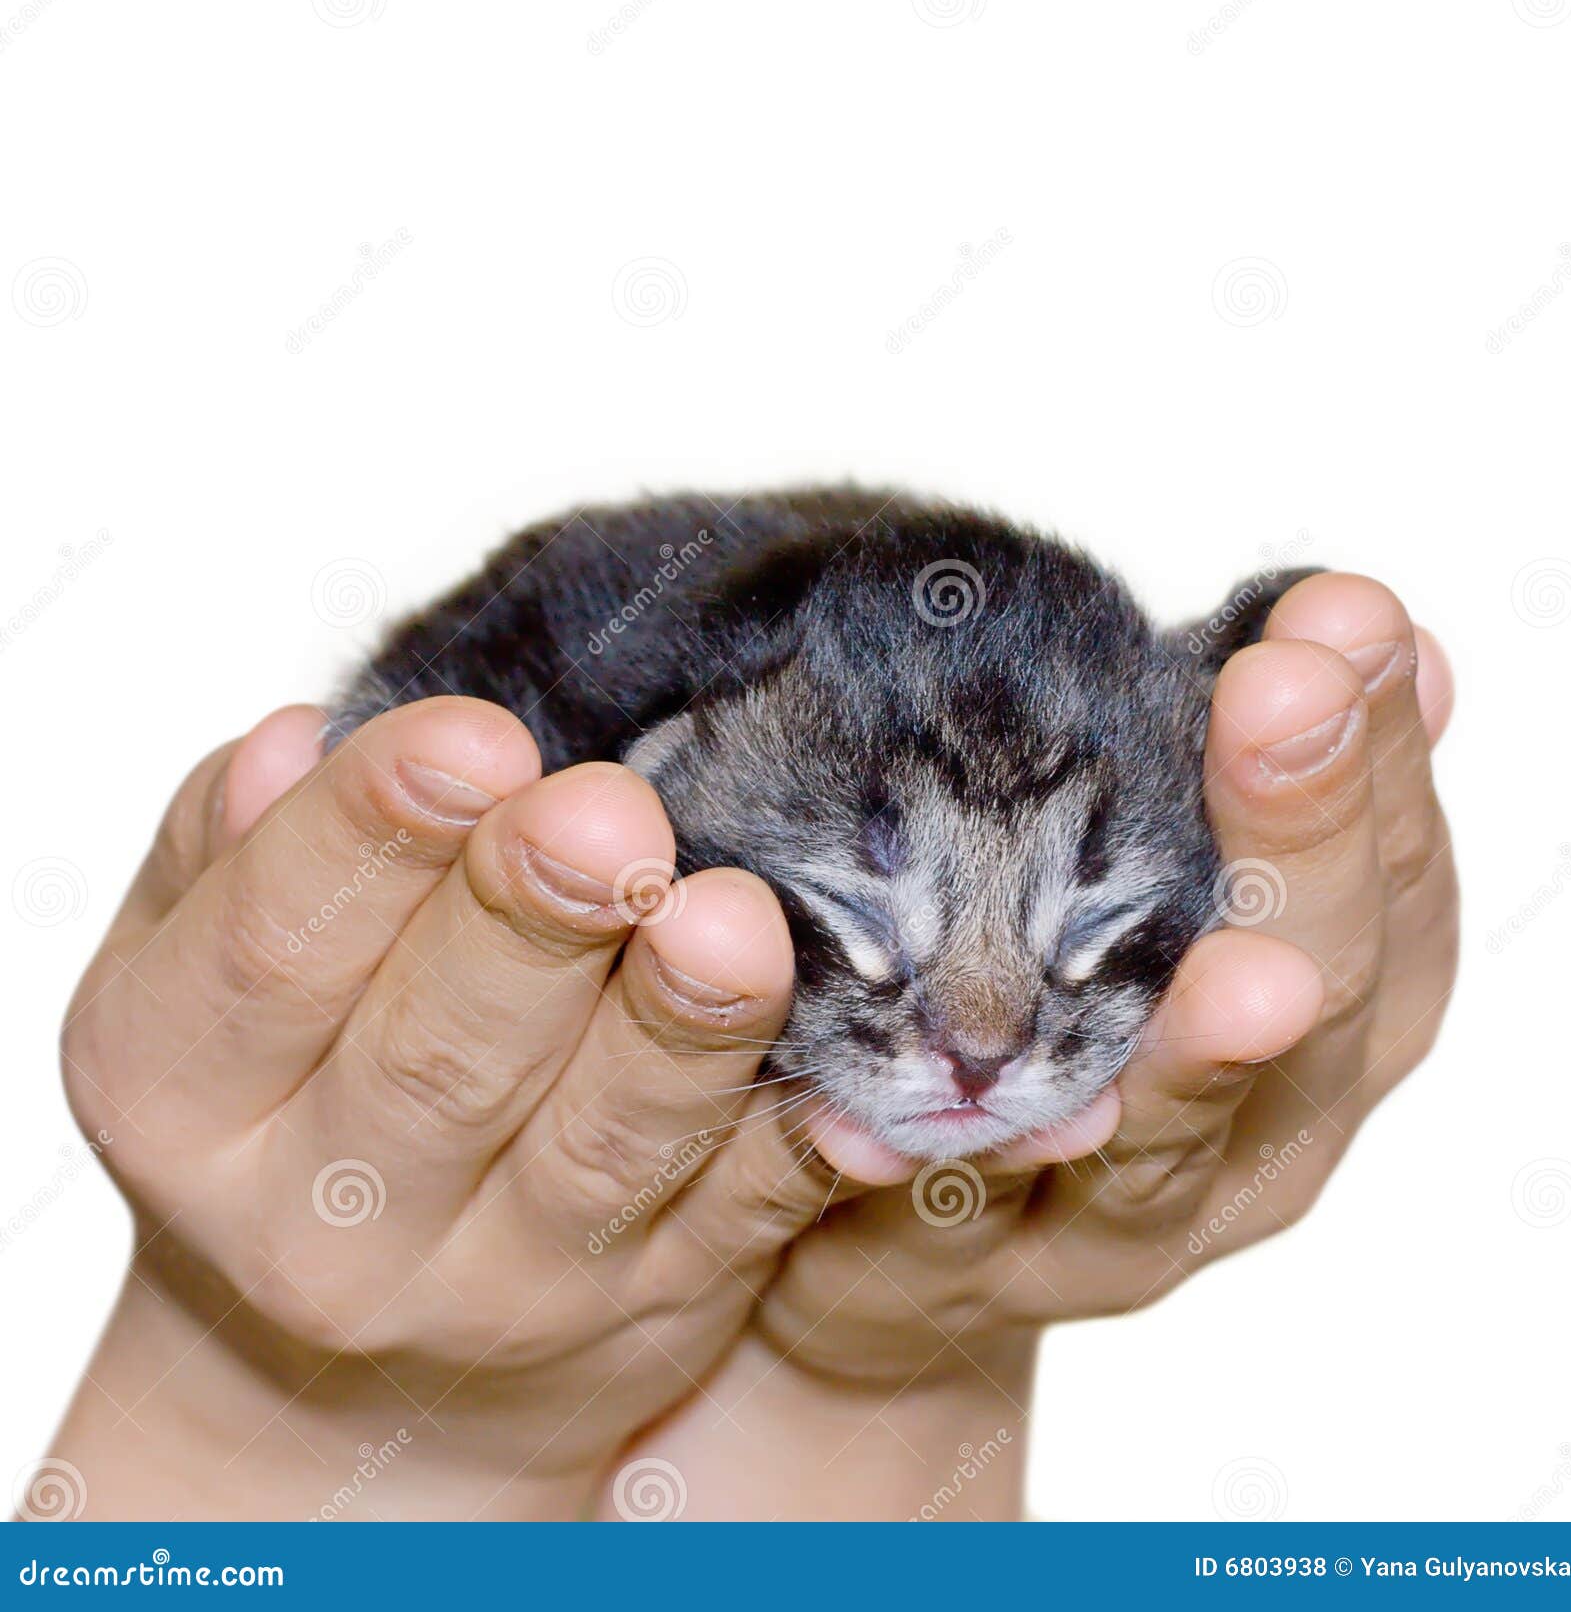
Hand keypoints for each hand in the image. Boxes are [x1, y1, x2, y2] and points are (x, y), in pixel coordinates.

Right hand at [51, 697, 812, 1518]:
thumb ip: (238, 855)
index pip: (271, 955)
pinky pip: (734, 1227)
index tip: (473, 733)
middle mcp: (326, 1219)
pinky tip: (859, 1096)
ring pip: (598, 1151)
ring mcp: (496, 1285)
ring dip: (677, 1031)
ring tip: (731, 921)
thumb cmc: (282, 1082)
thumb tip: (289, 739)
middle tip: (605, 815)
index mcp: (185, 1094)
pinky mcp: (644, 1310)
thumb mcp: (198, 963)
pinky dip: (801, 1154)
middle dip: (532, 925)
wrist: (335, 1363)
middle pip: (439, 1060)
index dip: (366, 838)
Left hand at [612, 573, 1456, 1517]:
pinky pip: (966, 1219)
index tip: (1346, 615)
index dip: (1381, 756)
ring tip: (1241, 978)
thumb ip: (1257, 788)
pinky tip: (906, 1111)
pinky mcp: (985, 1283)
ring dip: (1195, 1060)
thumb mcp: (1176, 897)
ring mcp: (1130, 1231)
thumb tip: (1379, 632)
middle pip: (1321, 1006)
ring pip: (1168, 1146)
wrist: (910, 1248)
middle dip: (1302, 846)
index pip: (1391, 881)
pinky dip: (936, 1158)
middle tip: (1285, 695)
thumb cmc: (1069, 1018)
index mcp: (1335, 1023)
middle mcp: (1264, 1138)